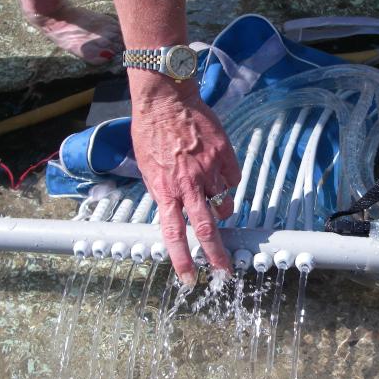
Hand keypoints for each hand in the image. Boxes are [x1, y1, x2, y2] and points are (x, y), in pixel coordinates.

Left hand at [131, 82, 240, 284]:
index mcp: (165, 189)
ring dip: (221, 210)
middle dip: (217, 255)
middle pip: (207, 229)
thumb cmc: (150, 132)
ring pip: (224, 204)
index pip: (173, 233)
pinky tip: (217, 173)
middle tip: (224, 271)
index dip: (182, 259)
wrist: (166, 99)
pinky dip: (227, 184)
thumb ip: (162, 193)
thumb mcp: (146, 168)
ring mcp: (209, 169)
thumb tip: (175, 212)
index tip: (188, 278)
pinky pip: (232, 181)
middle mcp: (189, 184)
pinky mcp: (224, 155)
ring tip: (214, 200)